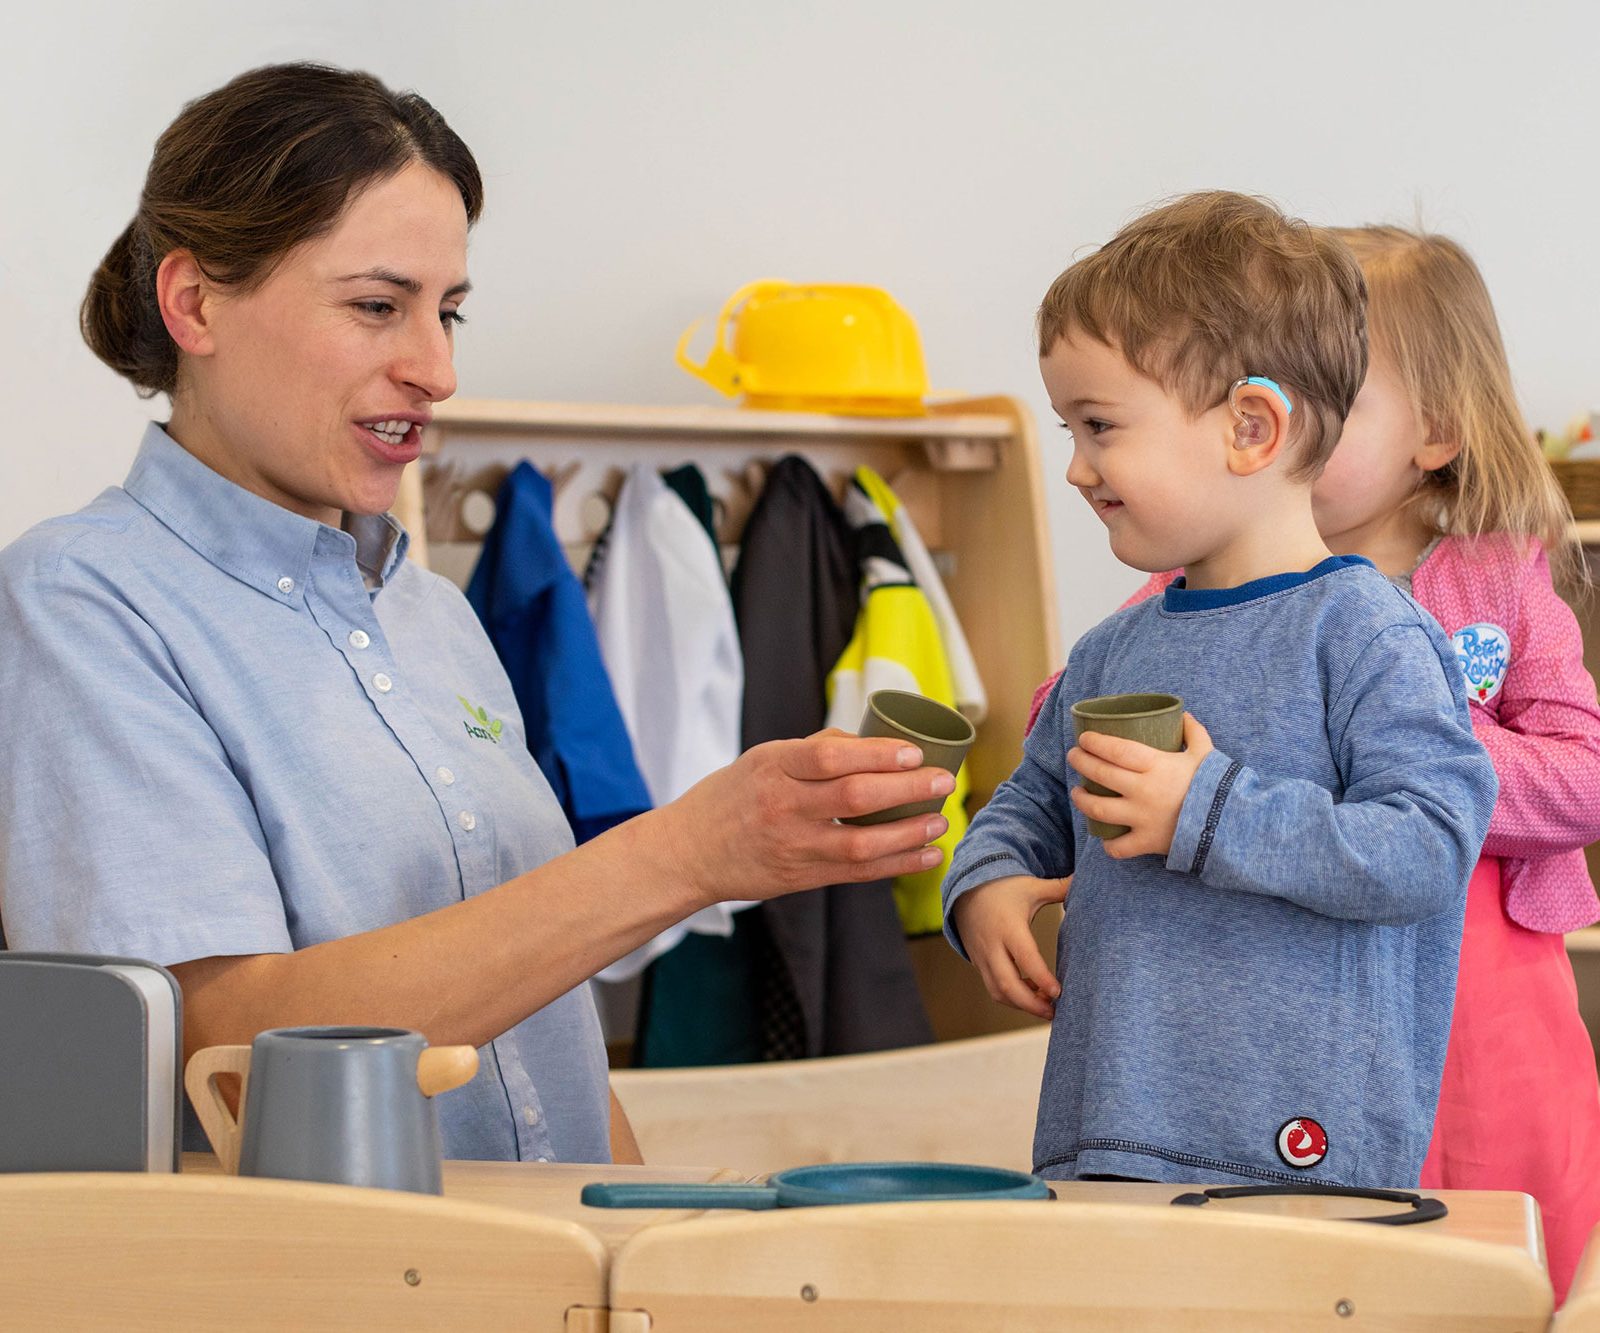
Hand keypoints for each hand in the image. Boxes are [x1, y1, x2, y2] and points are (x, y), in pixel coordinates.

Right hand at [663, 729, 955, 904]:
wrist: (688, 853)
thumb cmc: (731, 797)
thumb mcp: (761, 759)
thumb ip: (813, 750)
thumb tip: (870, 742)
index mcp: (773, 766)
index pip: (831, 756)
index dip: (877, 754)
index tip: (914, 752)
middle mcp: (783, 805)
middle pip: (854, 797)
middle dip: (906, 789)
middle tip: (943, 781)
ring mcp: (793, 845)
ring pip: (861, 842)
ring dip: (908, 832)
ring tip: (939, 821)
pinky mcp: (801, 877)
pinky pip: (857, 872)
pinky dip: (897, 864)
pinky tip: (926, 855)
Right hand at [950, 874, 1069, 1018]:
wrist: (965, 890)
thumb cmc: (1003, 889)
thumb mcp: (1031, 887)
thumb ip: (1059, 887)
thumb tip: (1084, 879)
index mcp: (1009, 927)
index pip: (1025, 958)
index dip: (1041, 978)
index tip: (1058, 993)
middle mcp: (993, 946)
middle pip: (1008, 984)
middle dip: (1031, 1004)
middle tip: (1054, 1012)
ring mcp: (983, 958)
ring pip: (998, 992)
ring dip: (1021, 1004)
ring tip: (1046, 1007)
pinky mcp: (979, 965)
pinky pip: (994, 988)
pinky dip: (1012, 998)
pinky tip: (1031, 995)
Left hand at [1067, 713, 1213, 858]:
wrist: (1232, 825)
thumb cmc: (1218, 786)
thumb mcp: (1207, 754)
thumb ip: (1194, 733)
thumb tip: (1184, 715)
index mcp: (1156, 765)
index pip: (1116, 749)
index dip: (1095, 742)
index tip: (1084, 738)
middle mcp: (1143, 790)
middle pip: (1100, 773)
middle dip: (1081, 762)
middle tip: (1074, 756)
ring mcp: (1142, 817)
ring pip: (1098, 808)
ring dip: (1082, 799)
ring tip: (1077, 792)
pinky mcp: (1146, 841)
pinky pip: (1118, 847)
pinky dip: (1108, 845)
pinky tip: (1104, 838)